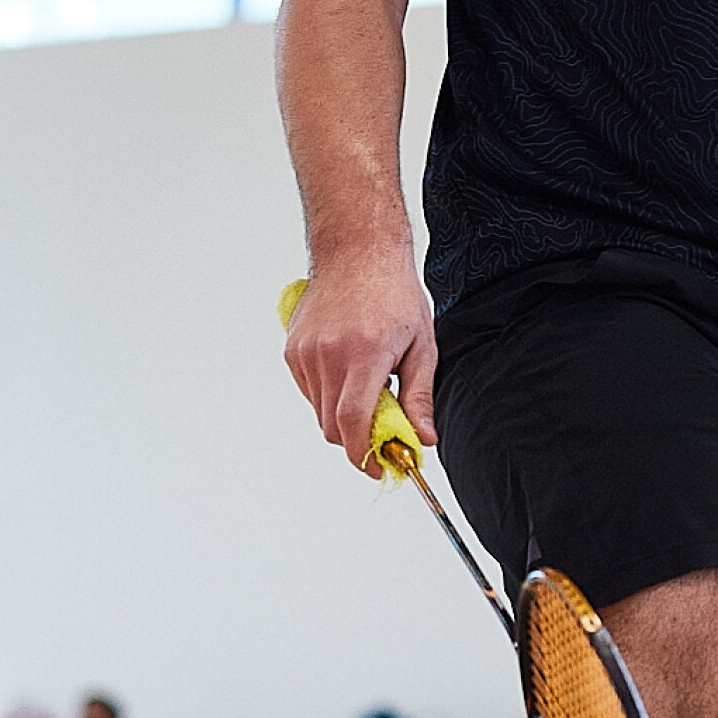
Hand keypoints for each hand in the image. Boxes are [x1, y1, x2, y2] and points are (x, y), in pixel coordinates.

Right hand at [284, 251, 436, 474]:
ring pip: (320, 411)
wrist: (358, 252)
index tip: (379, 466)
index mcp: (364, 354)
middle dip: (357, 439)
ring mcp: (306, 352)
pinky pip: (309, 392)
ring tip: (369, 384)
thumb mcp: (422, 345)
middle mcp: (329, 354)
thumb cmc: (395, 293)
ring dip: (343, 414)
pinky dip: (328, 394)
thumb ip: (419, 396)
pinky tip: (349, 369)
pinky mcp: (293, 350)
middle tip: (383, 430)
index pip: (353, 421)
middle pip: (333, 426)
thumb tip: (424, 438)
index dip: (364, 453)